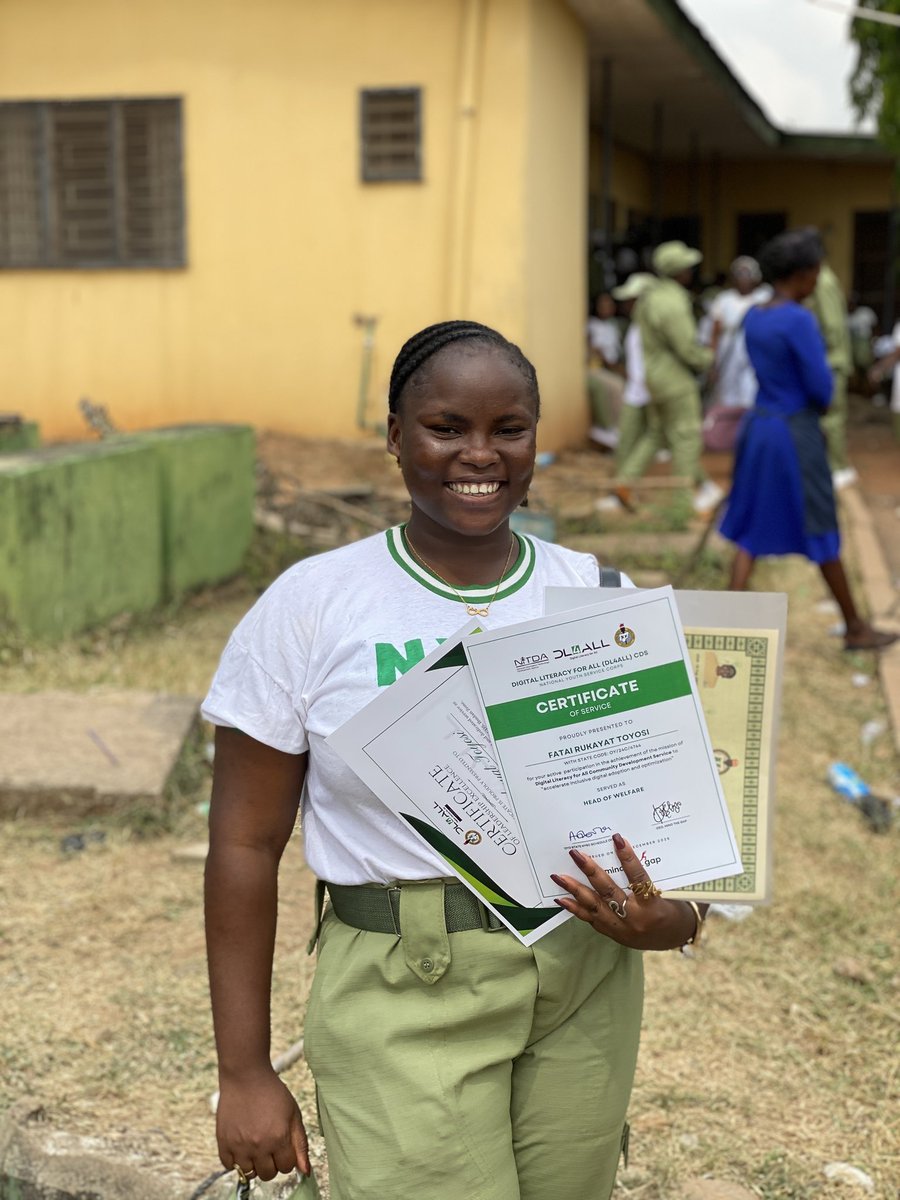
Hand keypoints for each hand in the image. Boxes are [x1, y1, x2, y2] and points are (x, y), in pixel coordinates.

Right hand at [216, 1069, 309, 1181]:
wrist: (246, 1076)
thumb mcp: (293, 1114)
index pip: (287, 1168)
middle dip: (272, 1163)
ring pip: (249, 1174)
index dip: (286, 1157)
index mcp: (279, 1138)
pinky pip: (229, 1166)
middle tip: (269, 1146)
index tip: (282, 1146)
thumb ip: (300, 1144)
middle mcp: (259, 1145)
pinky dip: (235, 1160)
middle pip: (268, 1174)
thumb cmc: (272, 1092)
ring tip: (255, 1145)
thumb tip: (305, 1171)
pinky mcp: (223, 1142)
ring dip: (254, 1163)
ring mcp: (239, 1145)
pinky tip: (241, 1145)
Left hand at [551, 833, 695, 951]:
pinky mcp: (612, 933)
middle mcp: (635, 918)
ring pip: (594, 906)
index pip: (639, 878)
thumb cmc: (667, 908)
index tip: (617, 839)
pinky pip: (590, 919)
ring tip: (559, 877)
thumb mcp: (660, 891)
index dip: (628, 858)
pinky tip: (562, 898)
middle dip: (590, 871)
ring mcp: (621, 928)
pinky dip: (575, 908)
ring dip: (575, 889)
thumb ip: (641, 877)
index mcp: (652, 905)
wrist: (671, 939)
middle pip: (609, 891)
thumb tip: (618, 851)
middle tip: (576, 854)